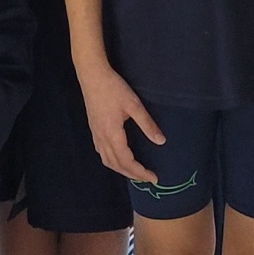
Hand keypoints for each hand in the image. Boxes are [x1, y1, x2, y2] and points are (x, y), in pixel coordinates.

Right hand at [76, 59, 164, 182]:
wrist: (92, 76)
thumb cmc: (114, 88)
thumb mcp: (134, 105)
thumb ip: (147, 124)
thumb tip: (161, 141)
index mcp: (113, 134)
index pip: (127, 161)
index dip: (140, 172)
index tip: (154, 178)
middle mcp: (102, 138)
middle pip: (116, 165)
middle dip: (132, 175)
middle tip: (147, 178)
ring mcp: (96, 135)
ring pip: (107, 161)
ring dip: (121, 170)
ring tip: (135, 172)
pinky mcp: (93, 130)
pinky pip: (102, 153)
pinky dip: (112, 161)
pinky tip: (119, 158)